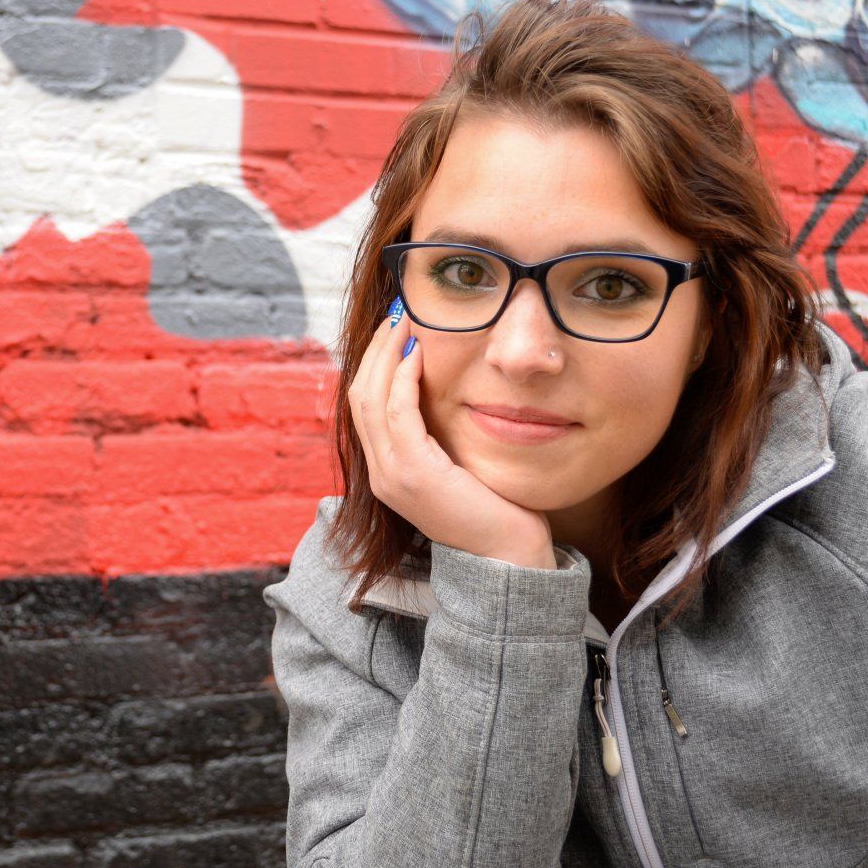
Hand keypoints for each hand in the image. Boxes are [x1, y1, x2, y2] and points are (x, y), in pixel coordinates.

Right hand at [349, 300, 556, 567]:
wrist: (509, 556)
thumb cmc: (495, 508)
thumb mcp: (459, 464)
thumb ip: (442, 434)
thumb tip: (444, 392)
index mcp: (387, 471)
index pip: (364, 405)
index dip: (374, 362)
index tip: (395, 327)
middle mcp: (380, 474)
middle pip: (358, 395)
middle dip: (375, 349)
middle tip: (397, 311)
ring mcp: (392, 477)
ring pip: (369, 399)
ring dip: (385, 353)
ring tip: (405, 320)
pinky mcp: (415, 475)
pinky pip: (397, 414)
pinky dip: (402, 378)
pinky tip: (417, 353)